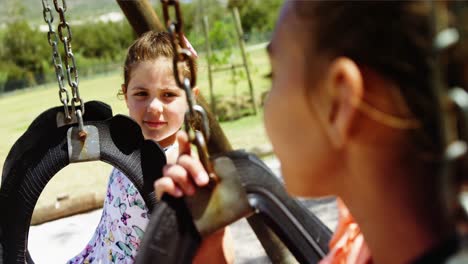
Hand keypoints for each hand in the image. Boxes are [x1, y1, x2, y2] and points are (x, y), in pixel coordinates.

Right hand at [154, 131, 234, 263]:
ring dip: (182, 176)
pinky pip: (161, 183)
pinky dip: (169, 185)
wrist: (209, 230)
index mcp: (195, 167)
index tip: (186, 135)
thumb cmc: (216, 207)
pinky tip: (178, 193)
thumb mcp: (223, 188)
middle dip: (193, 166)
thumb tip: (225, 162)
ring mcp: (172, 183)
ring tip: (191, 191)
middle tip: (203, 181)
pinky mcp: (164, 195)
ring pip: (170, 168)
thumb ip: (220, 174)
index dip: (185, 140)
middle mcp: (182, 172)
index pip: (188, 149)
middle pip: (182, 158)